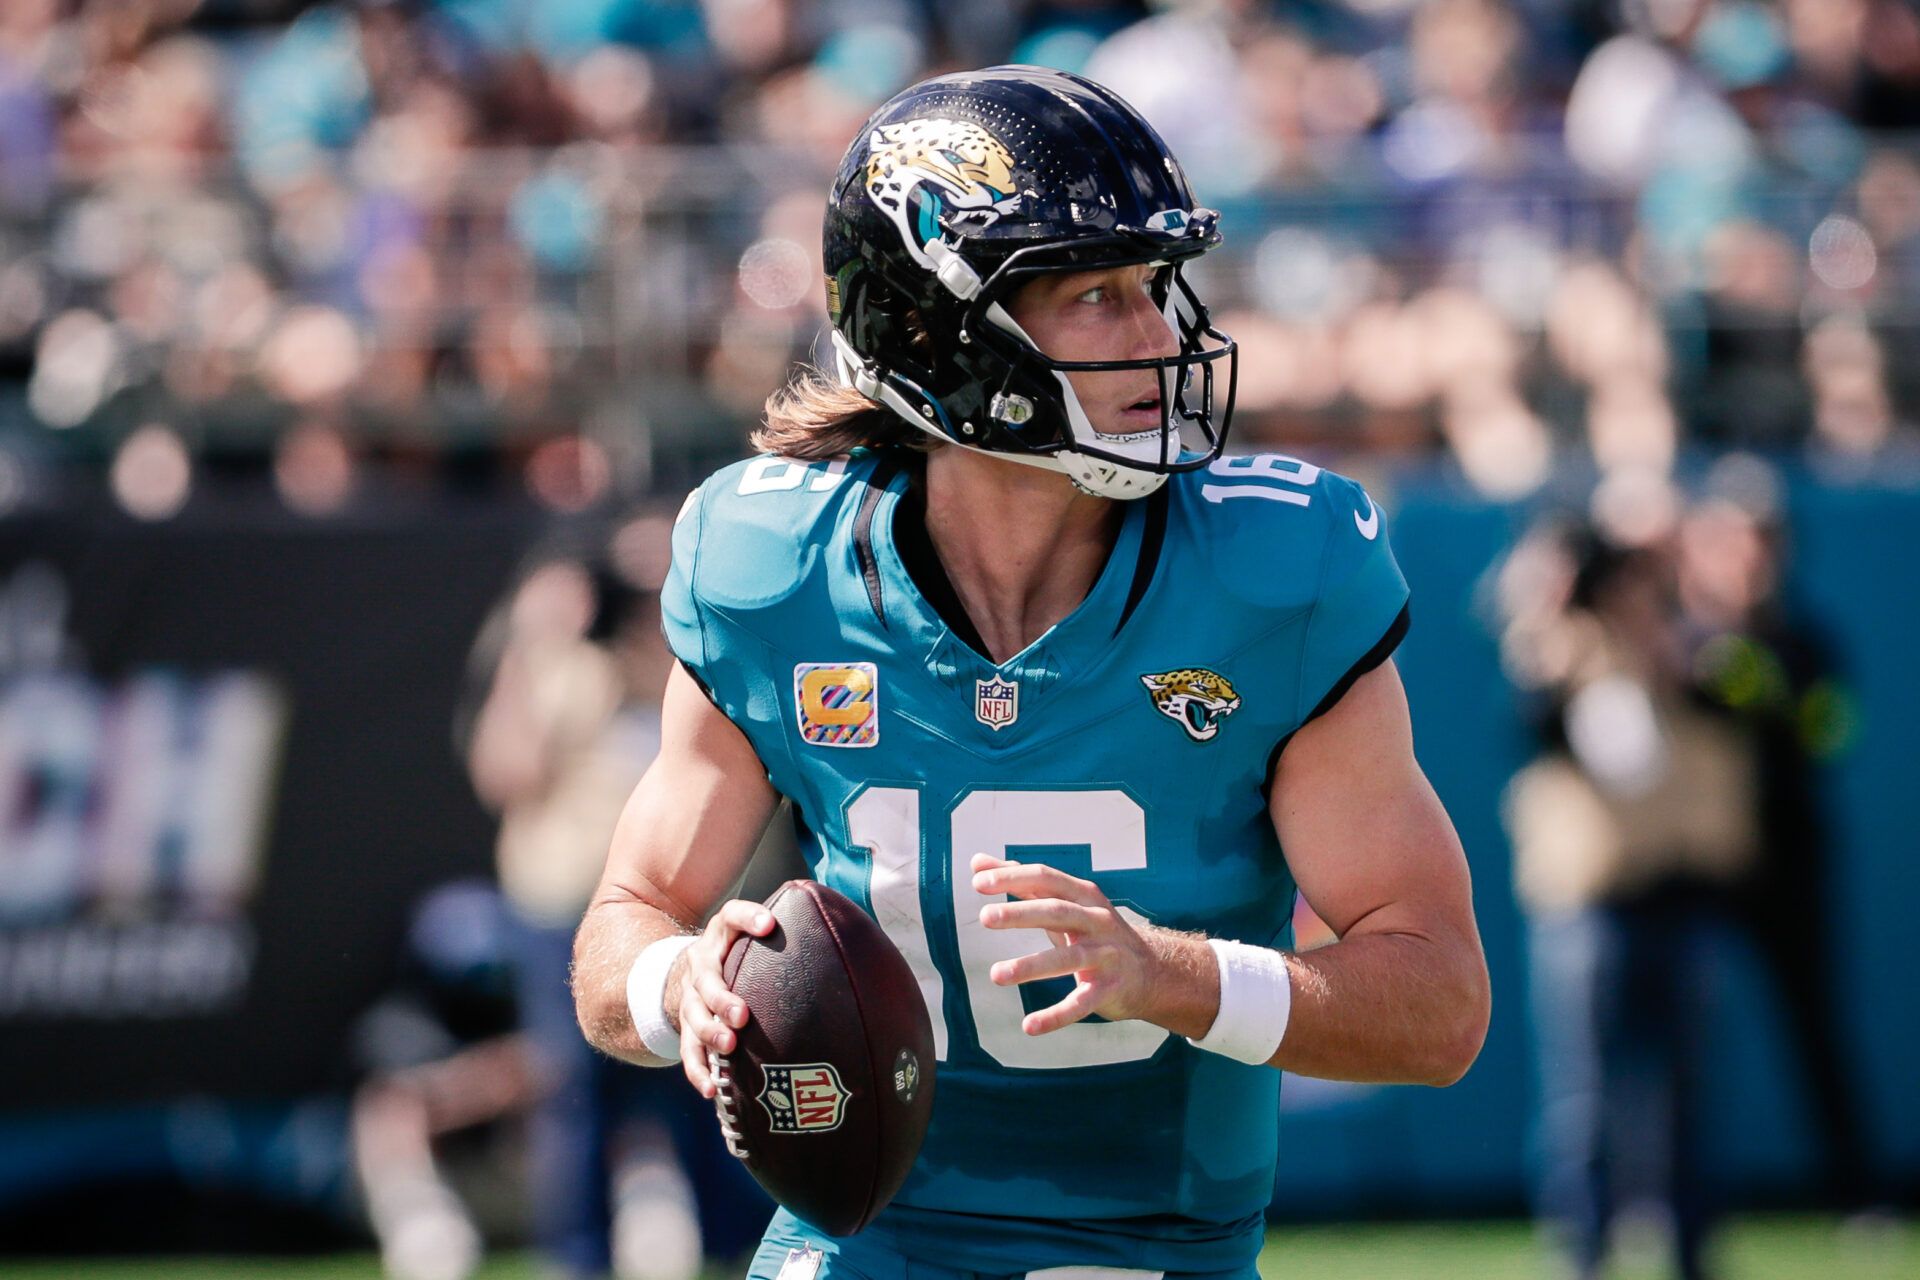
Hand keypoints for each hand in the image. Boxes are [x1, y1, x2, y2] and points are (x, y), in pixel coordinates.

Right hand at [672, 899, 774, 1096]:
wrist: (691, 968)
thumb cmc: (742, 953)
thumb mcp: (756, 935)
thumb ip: (793, 935)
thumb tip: (853, 945)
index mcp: (722, 935)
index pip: (732, 916)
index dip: (748, 918)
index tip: (769, 925)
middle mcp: (702, 963)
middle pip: (706, 979)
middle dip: (723, 998)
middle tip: (742, 1015)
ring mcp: (690, 995)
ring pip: (693, 1015)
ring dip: (710, 1032)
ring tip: (729, 1047)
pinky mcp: (686, 1025)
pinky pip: (688, 1050)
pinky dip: (698, 1070)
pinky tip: (712, 1089)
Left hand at [970, 852, 1163, 1035]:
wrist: (1151, 970)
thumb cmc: (1095, 931)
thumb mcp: (1063, 902)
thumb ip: (1021, 883)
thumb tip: (979, 862)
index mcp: (1082, 895)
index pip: (1046, 879)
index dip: (1013, 878)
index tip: (978, 880)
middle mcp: (1096, 920)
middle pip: (1056, 912)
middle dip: (1021, 913)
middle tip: (985, 916)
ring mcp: (1106, 954)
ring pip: (1067, 958)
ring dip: (1031, 966)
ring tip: (996, 974)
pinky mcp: (1109, 988)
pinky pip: (1081, 1003)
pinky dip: (1056, 1015)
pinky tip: (1029, 1026)